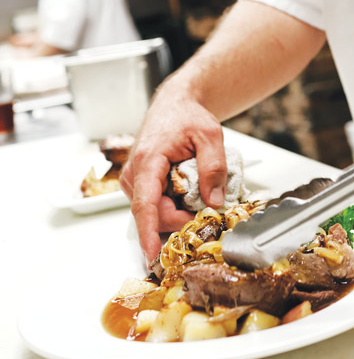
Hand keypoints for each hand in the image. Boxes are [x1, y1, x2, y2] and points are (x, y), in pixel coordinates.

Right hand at [120, 75, 227, 264]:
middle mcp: (135, 174)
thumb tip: (214, 202)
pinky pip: (156, 205)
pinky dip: (174, 205)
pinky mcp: (140, 185)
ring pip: (156, 212)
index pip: (146, 204)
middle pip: (155, 214)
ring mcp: (135, 181)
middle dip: (181, 220)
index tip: (152, 254)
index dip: (149, 232)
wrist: (175, 104)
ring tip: (199, 195)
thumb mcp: (210, 134)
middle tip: (209, 212)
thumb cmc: (187, 116)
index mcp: (148, 160)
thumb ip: (214, 167)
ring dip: (179, 212)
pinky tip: (188, 193)